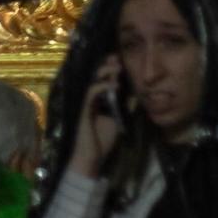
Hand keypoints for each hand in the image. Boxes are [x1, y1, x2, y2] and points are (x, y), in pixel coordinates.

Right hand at [70, 54, 123, 177]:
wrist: (91, 158)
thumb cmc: (102, 142)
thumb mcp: (117, 121)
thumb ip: (123, 108)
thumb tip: (134, 95)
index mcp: (97, 101)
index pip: (102, 80)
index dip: (109, 70)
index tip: (119, 61)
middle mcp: (90, 99)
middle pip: (95, 77)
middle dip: (106, 66)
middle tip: (117, 58)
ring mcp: (86, 104)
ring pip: (92, 81)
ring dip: (104, 73)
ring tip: (117, 68)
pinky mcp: (84, 110)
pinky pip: (91, 94)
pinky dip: (102, 87)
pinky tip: (113, 85)